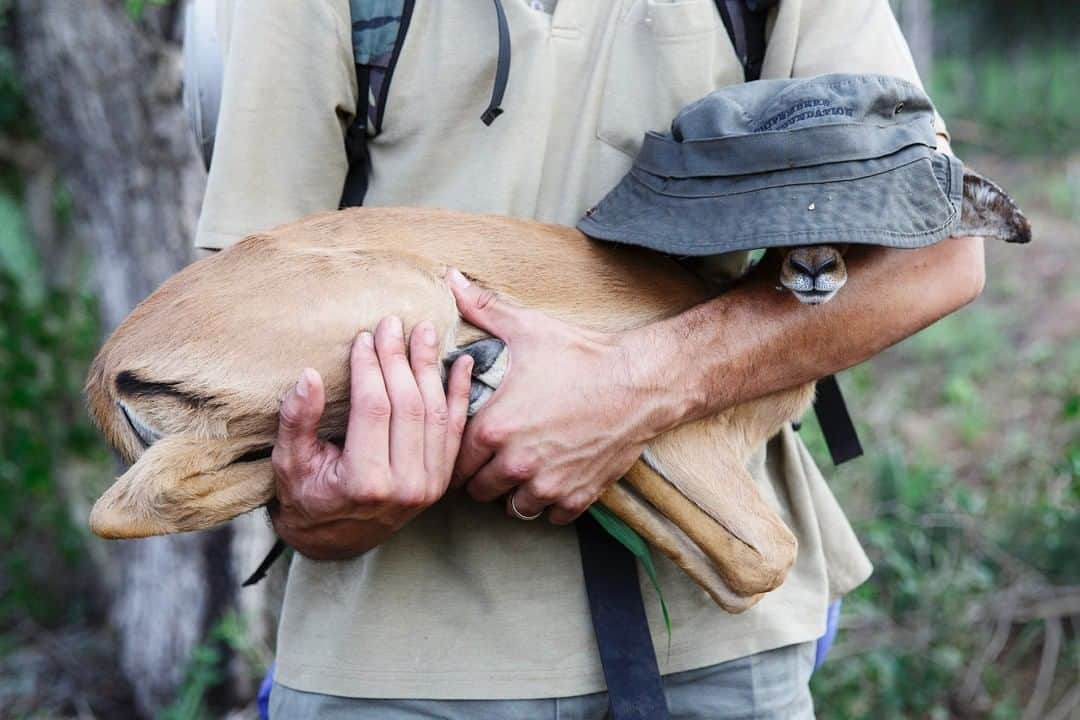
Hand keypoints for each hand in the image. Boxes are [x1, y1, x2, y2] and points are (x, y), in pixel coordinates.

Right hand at [270, 316, 472, 559]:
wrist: (335, 543)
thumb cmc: (305, 498)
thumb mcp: (289, 464)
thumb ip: (296, 421)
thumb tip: (308, 376)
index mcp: (365, 482)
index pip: (374, 408)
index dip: (369, 368)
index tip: (363, 337)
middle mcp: (405, 486)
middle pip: (408, 405)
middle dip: (399, 359)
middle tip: (392, 323)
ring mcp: (429, 486)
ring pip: (435, 413)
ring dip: (430, 368)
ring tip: (424, 332)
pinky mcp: (441, 481)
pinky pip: (455, 431)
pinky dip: (460, 394)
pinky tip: (461, 362)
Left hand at [446, 269, 664, 524]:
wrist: (639, 383)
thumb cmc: (581, 355)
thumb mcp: (527, 329)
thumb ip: (481, 308)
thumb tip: (450, 278)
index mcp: (493, 430)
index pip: (453, 460)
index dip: (458, 451)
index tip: (470, 441)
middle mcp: (515, 465)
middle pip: (477, 490)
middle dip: (482, 475)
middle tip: (494, 456)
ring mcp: (547, 486)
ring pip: (512, 508)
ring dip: (515, 492)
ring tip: (524, 468)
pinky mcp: (577, 498)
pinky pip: (550, 516)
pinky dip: (551, 502)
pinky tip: (555, 477)